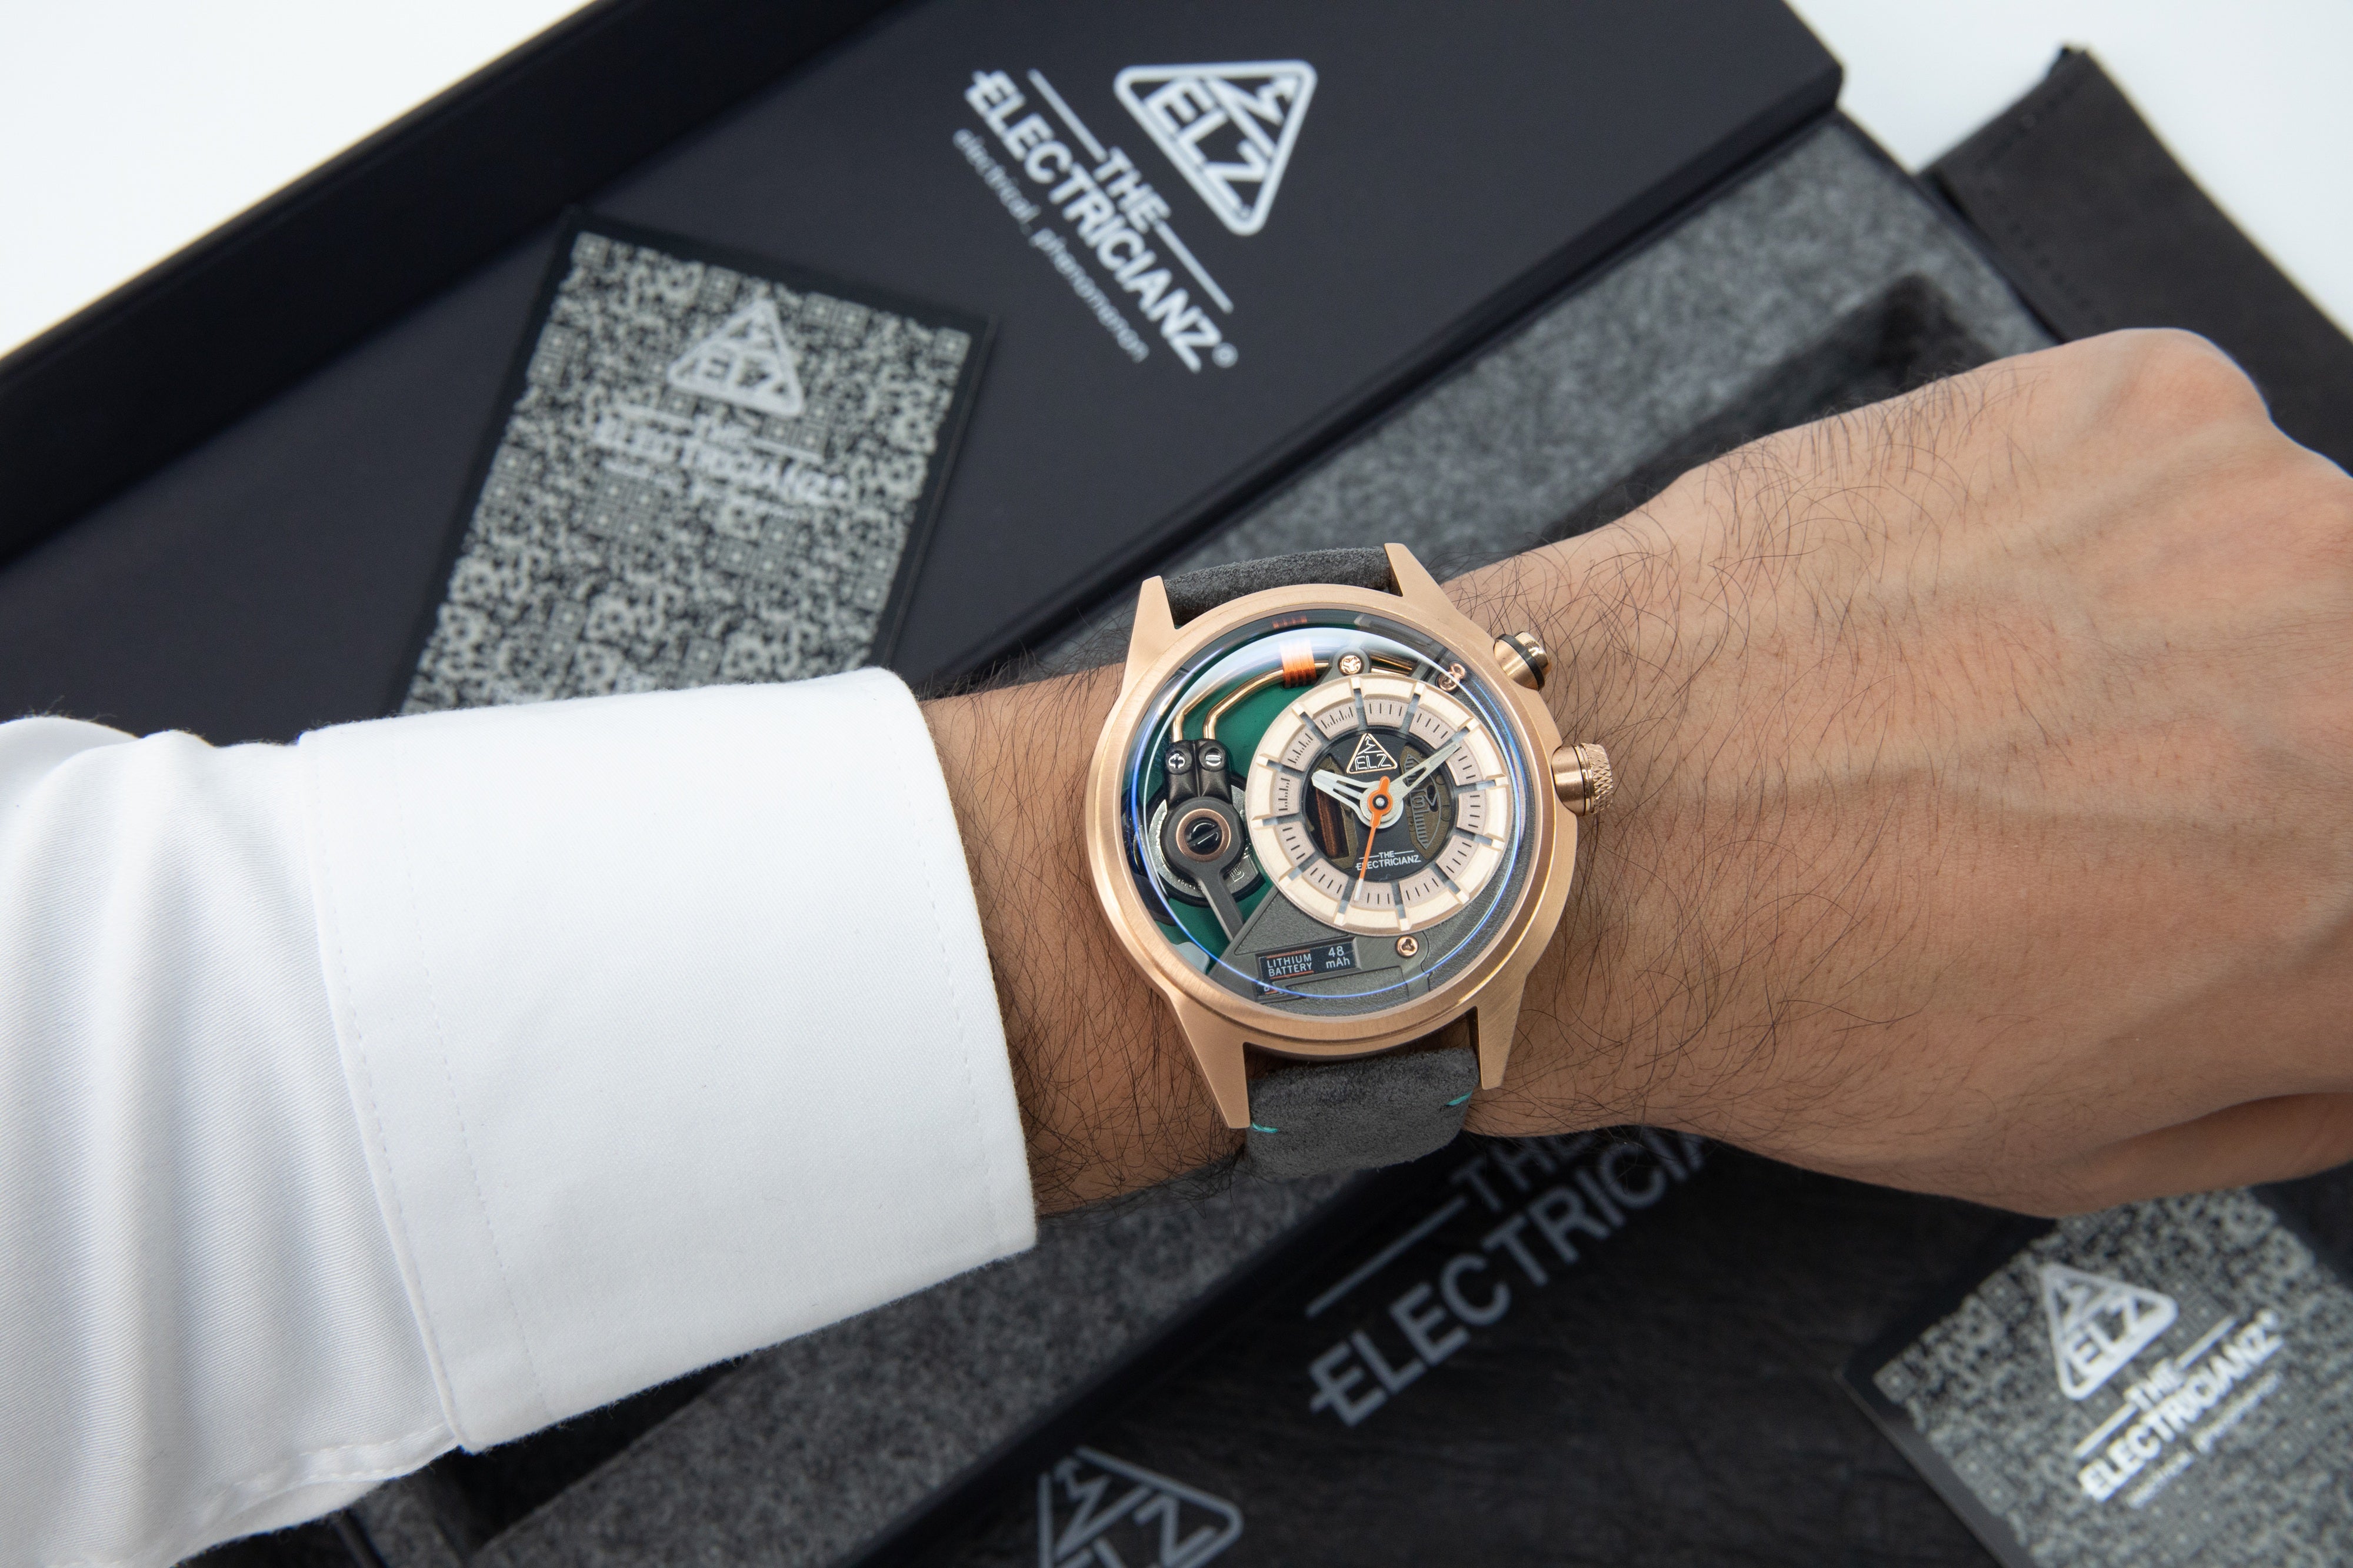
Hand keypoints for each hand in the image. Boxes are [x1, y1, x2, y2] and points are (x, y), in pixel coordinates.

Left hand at [928, 329, 2352, 1214]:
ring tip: (1991, 697)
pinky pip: (2182, 460)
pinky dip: (2089, 522)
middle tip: (2110, 787)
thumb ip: (2291, 1080)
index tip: (2234, 867)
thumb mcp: (2085, 1142)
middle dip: (2264, 750)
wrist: (1593, 821)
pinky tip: (1954, 604)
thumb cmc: (1789, 980)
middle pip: (2348, 703)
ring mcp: (2277, 524)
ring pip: (2291, 573)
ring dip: (2185, 629)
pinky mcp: (2147, 402)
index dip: (2302, 879)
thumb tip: (2338, 1010)